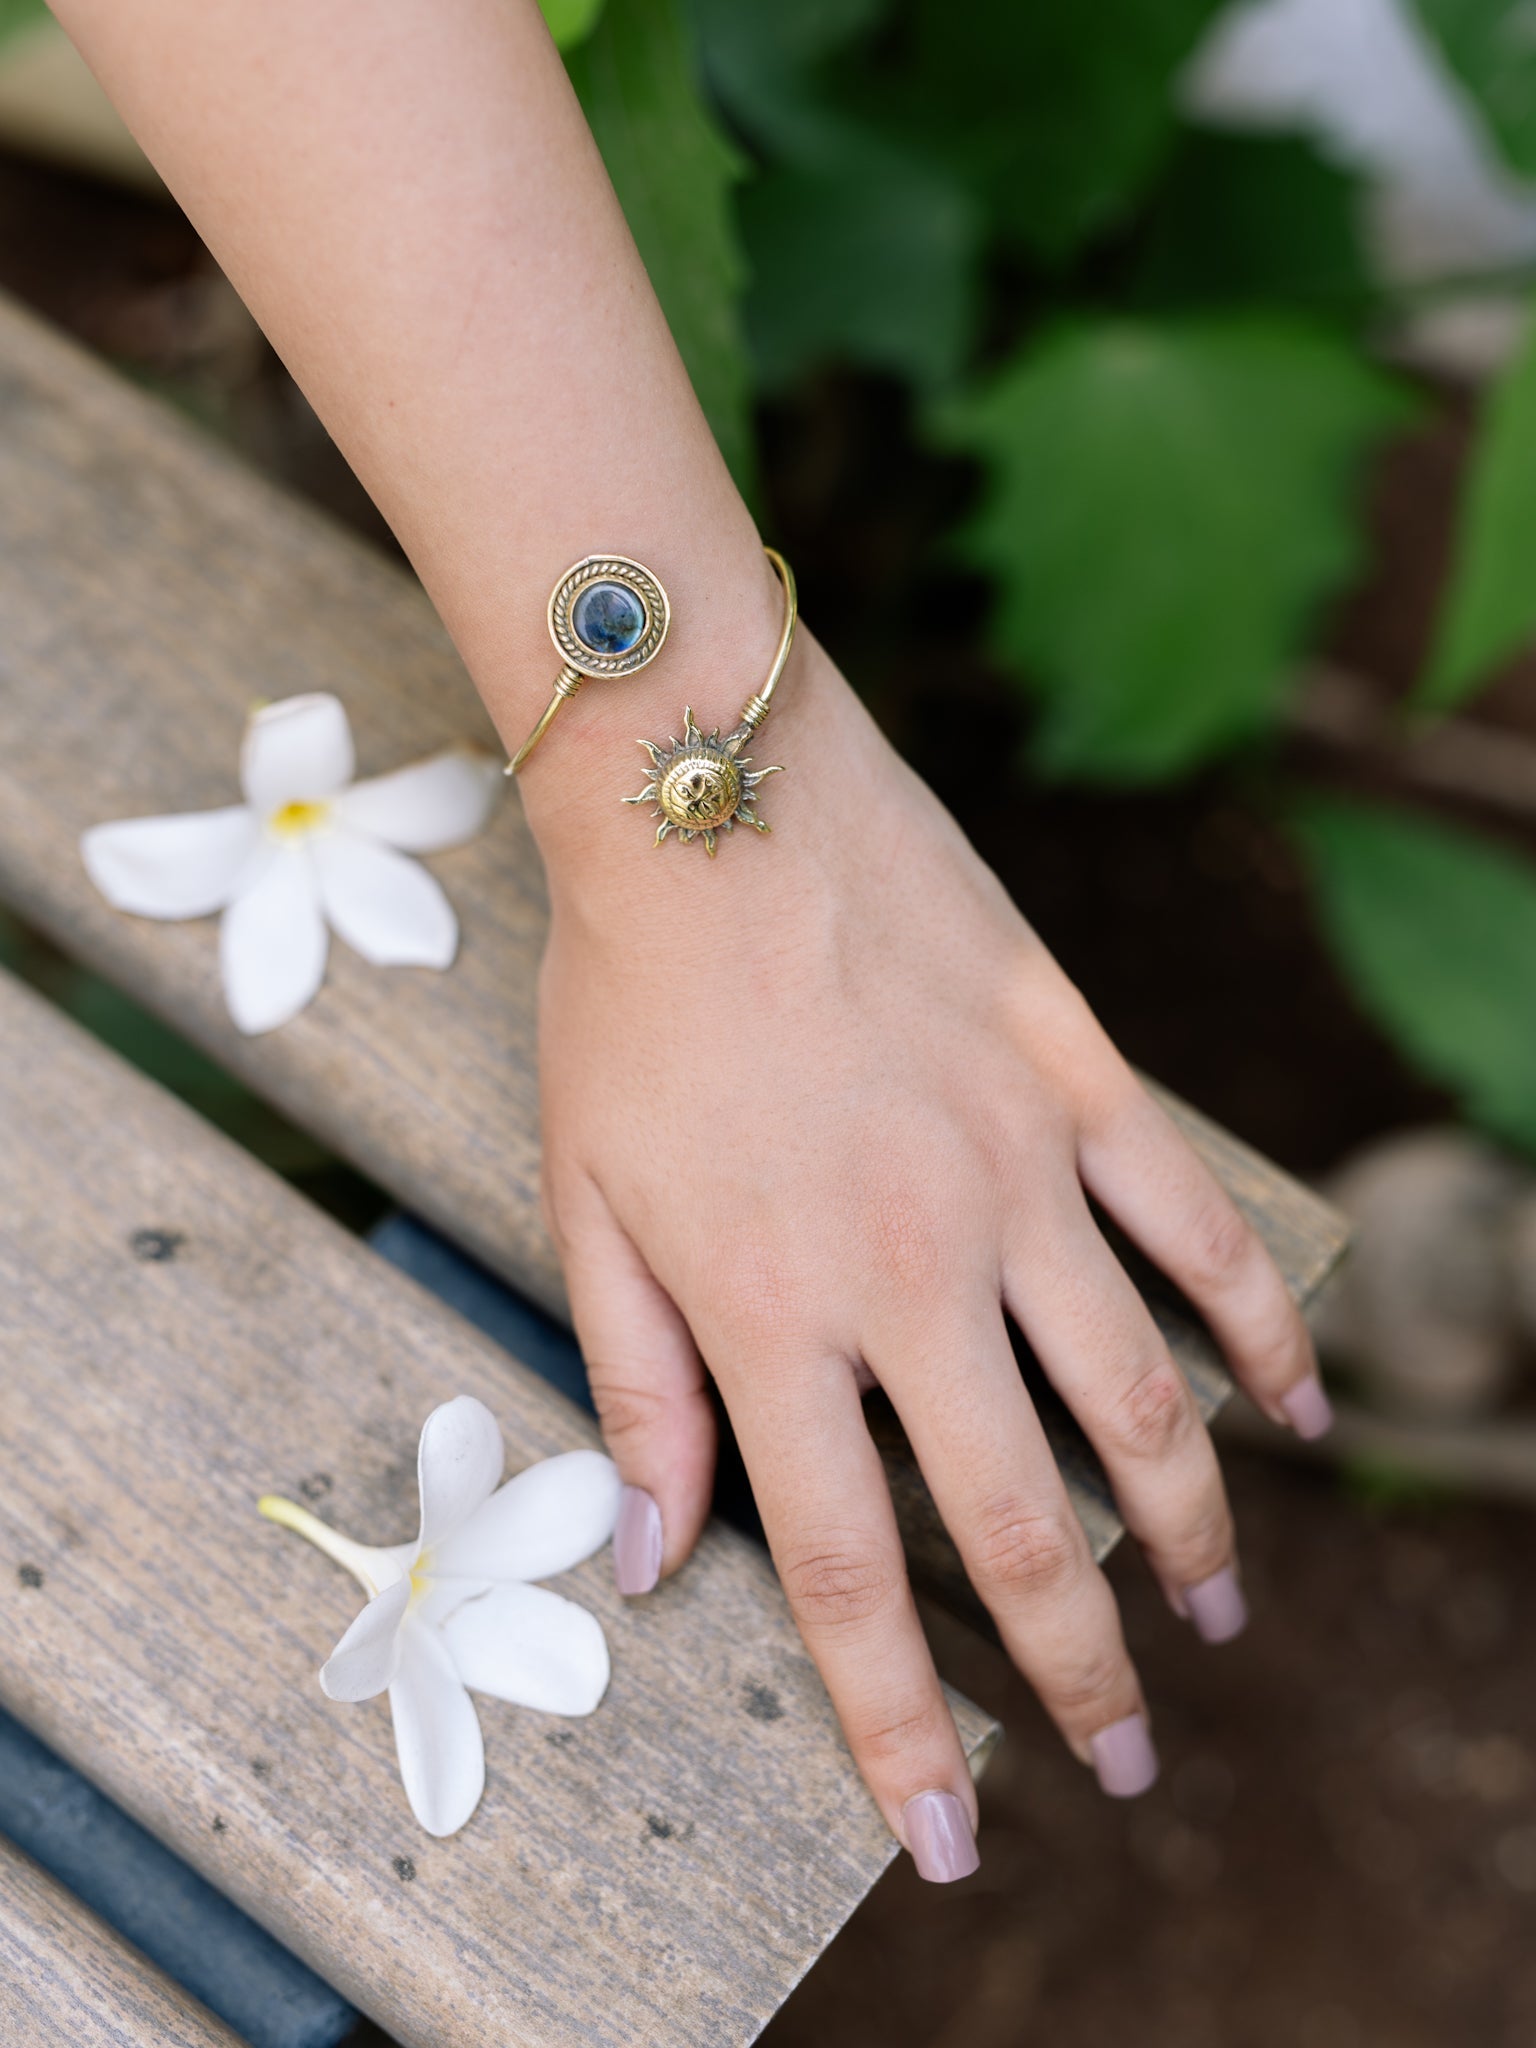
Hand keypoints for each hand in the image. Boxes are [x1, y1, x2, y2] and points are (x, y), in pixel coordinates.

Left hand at [527, 627, 1327, 1881]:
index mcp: (773, 1314)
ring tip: (1208, 1619)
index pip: (846, 1573)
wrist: (711, 802)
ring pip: (1139, 1400)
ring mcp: (1015, 1176)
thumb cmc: (626, 1003)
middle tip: (1122, 1758)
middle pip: (1020, 1522)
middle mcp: (912, 1270)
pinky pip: (1191, 1233)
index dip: (904, 1727)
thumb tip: (654, 1557)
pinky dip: (1254, 1334)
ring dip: (1187, 1534)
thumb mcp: (580, 1200)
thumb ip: (631, 1384)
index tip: (958, 1836)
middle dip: (1079, 1671)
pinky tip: (1291, 1413)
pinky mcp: (1079, 1088)